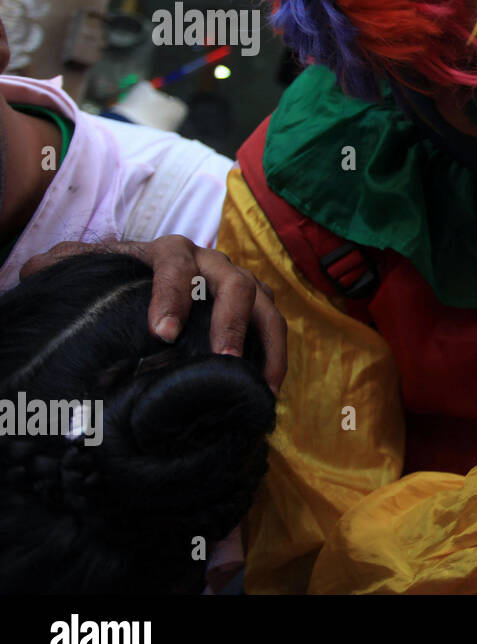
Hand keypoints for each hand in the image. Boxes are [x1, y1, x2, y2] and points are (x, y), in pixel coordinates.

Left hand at [20, 236, 286, 393]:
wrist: (147, 279)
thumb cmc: (119, 279)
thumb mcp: (88, 269)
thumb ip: (64, 266)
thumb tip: (36, 272)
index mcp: (169, 252)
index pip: (175, 264)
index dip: (172, 295)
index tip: (161, 334)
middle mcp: (212, 263)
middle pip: (235, 282)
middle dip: (232, 321)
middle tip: (223, 360)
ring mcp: (238, 284)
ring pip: (265, 304)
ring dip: (266, 343)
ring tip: (259, 385)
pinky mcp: (253, 309)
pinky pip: (273, 328)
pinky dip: (274, 357)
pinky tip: (265, 391)